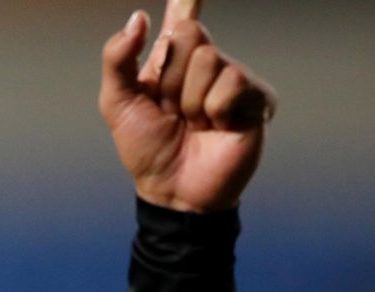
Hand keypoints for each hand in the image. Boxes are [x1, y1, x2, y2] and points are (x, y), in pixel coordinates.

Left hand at [99, 0, 277, 212]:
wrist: (171, 190)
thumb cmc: (146, 150)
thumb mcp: (117, 105)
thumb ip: (118, 60)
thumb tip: (139, 18)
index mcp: (173, 62)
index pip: (181, 19)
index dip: (186, 0)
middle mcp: (206, 64)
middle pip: (188, 35)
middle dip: (169, 80)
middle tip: (172, 112)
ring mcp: (233, 79)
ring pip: (208, 60)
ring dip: (190, 101)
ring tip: (194, 125)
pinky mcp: (256, 98)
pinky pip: (232, 83)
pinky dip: (214, 110)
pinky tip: (216, 129)